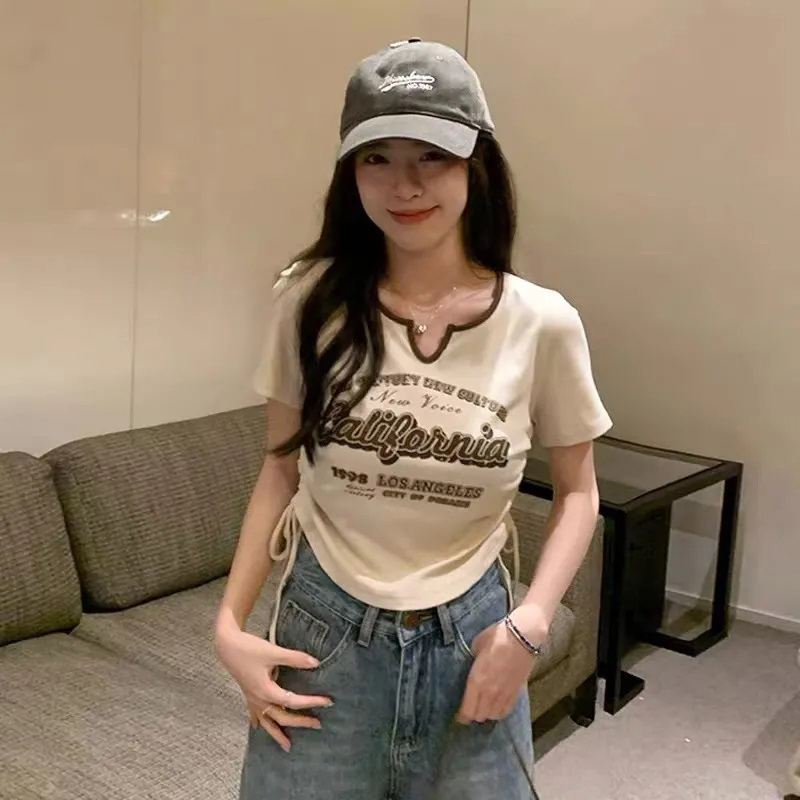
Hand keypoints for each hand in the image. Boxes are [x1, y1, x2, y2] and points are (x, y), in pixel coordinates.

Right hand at [214, 625, 332, 752]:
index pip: (293, 701)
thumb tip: (316, 663)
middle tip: (317, 725)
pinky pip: (254, 714)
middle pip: (282, 717)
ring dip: (277, 734)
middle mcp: (259, 699)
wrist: (226, 645)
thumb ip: (295, 658)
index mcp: (266, 691)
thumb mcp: (273, 652)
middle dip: (300, 722)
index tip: (327, 702)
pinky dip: (259, 722)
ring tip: (287, 746)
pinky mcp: (247, 693)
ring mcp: (252, 698)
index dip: (311, 702)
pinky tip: (258, 728)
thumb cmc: (248, 648)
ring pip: (267, 722)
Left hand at [456, 608, 545, 724]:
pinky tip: (496, 706)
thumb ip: (472, 660)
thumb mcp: (477, 645)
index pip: (467, 710)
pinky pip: (506, 710)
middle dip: (472, 715)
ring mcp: (504, 693)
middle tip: (469, 709)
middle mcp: (490, 692)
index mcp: (477, 681)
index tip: (459, 715)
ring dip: (486, 714)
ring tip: (483, 707)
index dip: (462, 716)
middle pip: (479, 715)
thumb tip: (472, 665)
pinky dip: (499, 712)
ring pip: (493, 715)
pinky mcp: (516, 692)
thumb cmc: (497, 637)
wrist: (523, 637)